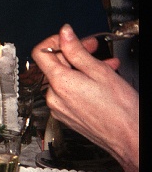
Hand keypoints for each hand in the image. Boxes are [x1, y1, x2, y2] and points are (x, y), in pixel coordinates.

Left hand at [32, 24, 137, 171]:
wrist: (130, 139)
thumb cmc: (120, 110)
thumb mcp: (99, 71)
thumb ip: (76, 50)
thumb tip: (64, 33)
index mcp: (59, 83)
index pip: (40, 53)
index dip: (54, 41)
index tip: (68, 38)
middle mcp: (53, 97)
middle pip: (54, 65)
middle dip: (73, 53)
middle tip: (92, 47)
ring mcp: (59, 108)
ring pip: (64, 78)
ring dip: (81, 68)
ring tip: (104, 65)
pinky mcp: (66, 116)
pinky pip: (68, 93)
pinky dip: (80, 83)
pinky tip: (99, 81)